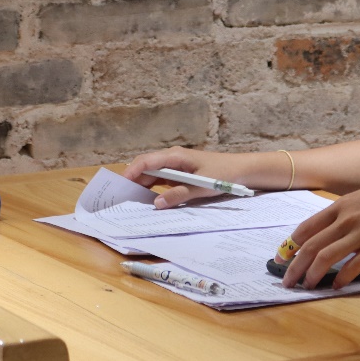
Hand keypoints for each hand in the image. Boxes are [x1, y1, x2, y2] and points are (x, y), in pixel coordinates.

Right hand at [123, 146, 242, 207]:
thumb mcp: (201, 186)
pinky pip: (160, 179)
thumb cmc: (223, 174)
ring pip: (151, 173)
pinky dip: (151, 188)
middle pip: (145, 167)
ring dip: (140, 185)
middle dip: (131, 180)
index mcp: (176, 156)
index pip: (146, 161)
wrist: (240, 169)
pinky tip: (146, 200)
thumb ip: (180, 195)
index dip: (131, 172)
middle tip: (119, 197)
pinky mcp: (179, 173)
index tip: (120, 185)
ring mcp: (175, 165)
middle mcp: (172, 158)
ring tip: (128, 200)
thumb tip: (157, 204)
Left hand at [280, 171, 359, 289]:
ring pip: (325, 258)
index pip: (305, 229)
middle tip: (286, 281)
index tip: (280, 258)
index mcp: (339, 207)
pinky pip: (352, 268)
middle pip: (310, 247)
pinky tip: (336, 286)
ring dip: (312, 275)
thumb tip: (325, 233)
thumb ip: (342, 214)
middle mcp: (345, 220)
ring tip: (306, 286)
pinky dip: (341, 279)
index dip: (289, 246)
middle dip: (294, 267)